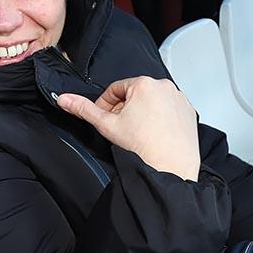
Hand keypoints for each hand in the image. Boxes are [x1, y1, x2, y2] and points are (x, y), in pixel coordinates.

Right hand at [56, 77, 200, 180]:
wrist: (170, 168)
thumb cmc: (143, 147)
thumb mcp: (106, 125)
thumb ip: (83, 109)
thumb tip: (65, 99)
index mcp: (144, 84)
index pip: (116, 88)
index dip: (106, 104)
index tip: (105, 117)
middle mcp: (164, 87)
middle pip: (134, 94)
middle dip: (123, 109)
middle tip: (120, 127)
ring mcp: (179, 99)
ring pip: (150, 101)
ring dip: (140, 113)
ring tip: (137, 132)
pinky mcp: (188, 112)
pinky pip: (167, 109)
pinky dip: (158, 118)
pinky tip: (152, 133)